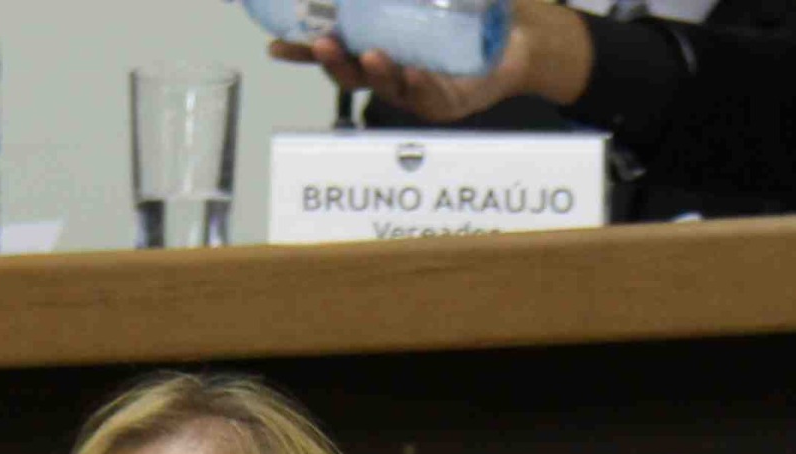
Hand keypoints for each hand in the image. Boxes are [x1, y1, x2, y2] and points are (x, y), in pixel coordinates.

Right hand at [271, 2, 594, 119]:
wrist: (521, 36)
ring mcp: (416, 87)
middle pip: (350, 72)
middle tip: (320, 44)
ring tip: (370, 56)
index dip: (301, 48)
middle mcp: (392, 69)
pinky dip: (413, 83)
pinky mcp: (444, 102)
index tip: (274, 44)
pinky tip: (409, 71)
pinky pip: (424, 95)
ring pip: (384, 86)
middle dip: (331, 60)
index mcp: (379, 43)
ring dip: (372, 72)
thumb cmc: (476, 10)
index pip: (334, 47)